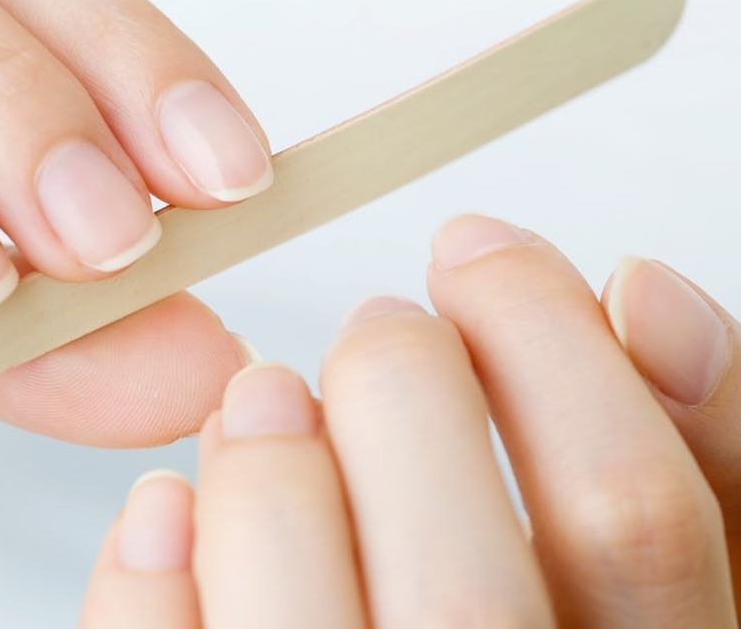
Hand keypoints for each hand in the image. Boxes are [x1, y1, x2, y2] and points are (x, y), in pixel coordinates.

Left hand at [82, 215, 740, 627]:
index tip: (479, 249)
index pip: (633, 514)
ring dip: (267, 471)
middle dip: (402, 390)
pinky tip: (169, 511)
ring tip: (263, 401)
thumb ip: (694, 452)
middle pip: (462, 589)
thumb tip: (642, 297)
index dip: (546, 339)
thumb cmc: (562, 626)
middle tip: (381, 327)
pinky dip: (153, 579)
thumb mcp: (674, 565)